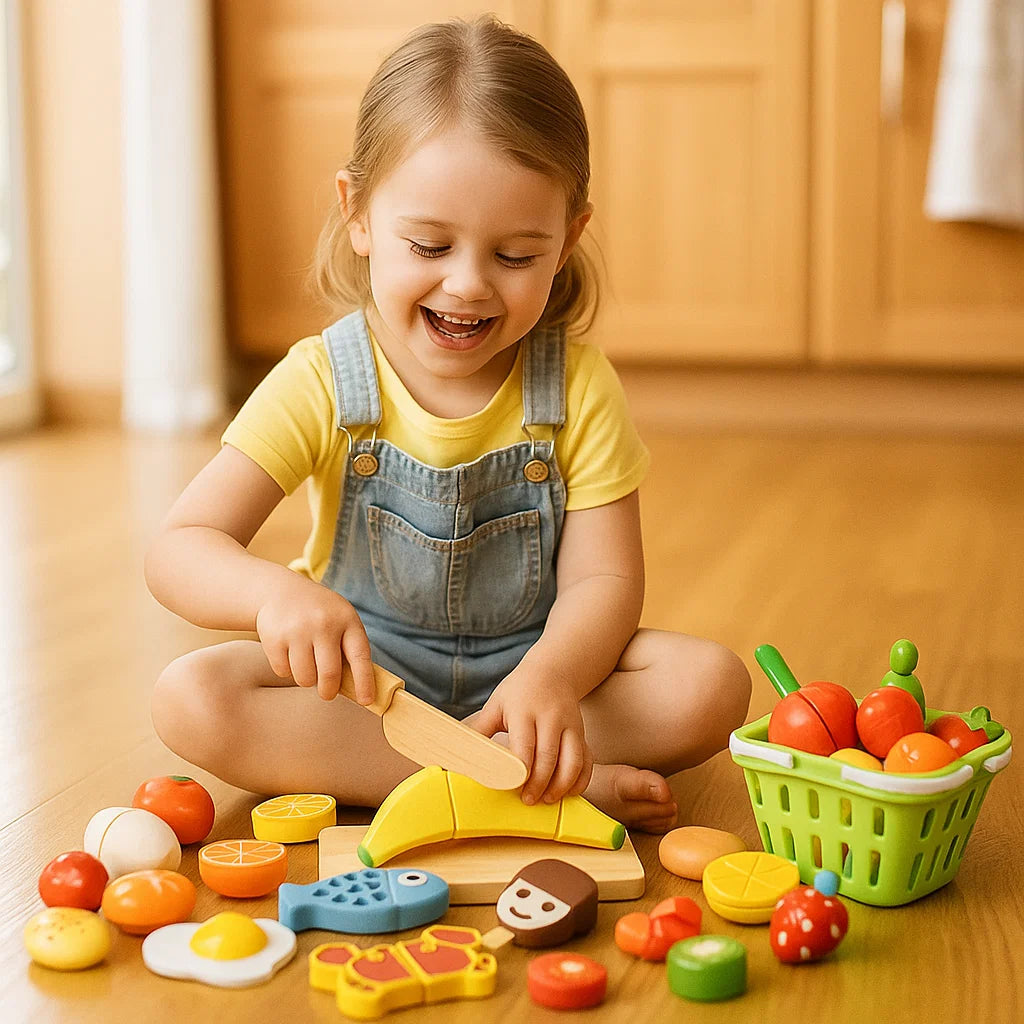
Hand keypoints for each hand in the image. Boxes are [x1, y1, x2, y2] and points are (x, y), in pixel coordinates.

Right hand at [255, 576, 374, 702]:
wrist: (280, 590)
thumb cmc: (320, 614)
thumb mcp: (342, 620)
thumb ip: (350, 649)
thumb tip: (358, 690)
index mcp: (347, 620)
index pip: (360, 656)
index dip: (364, 681)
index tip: (366, 701)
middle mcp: (323, 624)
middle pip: (329, 675)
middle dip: (329, 691)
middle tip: (327, 693)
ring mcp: (298, 630)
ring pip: (304, 678)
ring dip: (306, 678)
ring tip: (306, 662)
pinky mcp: (274, 638)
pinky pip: (283, 671)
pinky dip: (287, 669)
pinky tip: (288, 652)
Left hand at [473, 666, 592, 805]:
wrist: (552, 671)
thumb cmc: (518, 692)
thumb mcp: (496, 705)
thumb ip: (479, 729)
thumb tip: (456, 754)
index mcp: (525, 711)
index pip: (525, 746)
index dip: (521, 771)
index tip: (514, 788)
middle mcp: (550, 718)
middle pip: (549, 757)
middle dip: (539, 783)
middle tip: (528, 800)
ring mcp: (570, 725)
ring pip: (573, 760)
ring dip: (562, 785)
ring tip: (548, 799)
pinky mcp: (582, 732)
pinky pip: (588, 760)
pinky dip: (581, 780)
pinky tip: (568, 792)